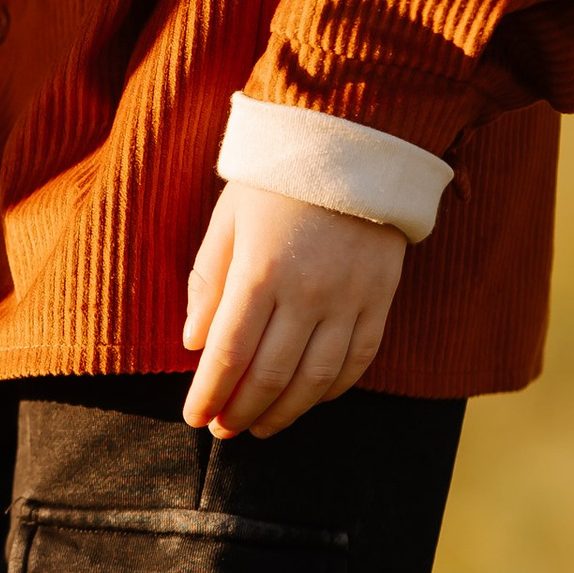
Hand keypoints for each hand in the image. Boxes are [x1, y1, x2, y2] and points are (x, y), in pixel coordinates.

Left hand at [181, 181, 404, 439]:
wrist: (355, 142)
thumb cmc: (278, 180)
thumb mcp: (228, 219)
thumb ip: (209, 281)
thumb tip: (193, 342)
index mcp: (261, 270)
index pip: (229, 353)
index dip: (210, 393)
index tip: (195, 417)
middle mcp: (308, 291)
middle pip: (271, 374)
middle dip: (241, 411)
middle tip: (223, 430)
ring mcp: (350, 298)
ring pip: (316, 378)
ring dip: (285, 412)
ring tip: (260, 427)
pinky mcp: (381, 297)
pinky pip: (359, 359)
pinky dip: (332, 389)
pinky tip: (310, 400)